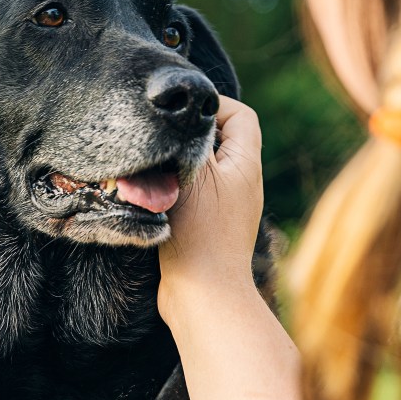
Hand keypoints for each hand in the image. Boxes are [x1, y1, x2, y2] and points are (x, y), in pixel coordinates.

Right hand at [159, 96, 264, 332]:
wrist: (203, 295)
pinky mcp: (211, 227)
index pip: (240, 115)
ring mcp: (229, 207)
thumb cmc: (200, 232)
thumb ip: (192, 137)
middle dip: (190, 134)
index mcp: (246, 164)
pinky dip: (176, 188)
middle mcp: (243, 183)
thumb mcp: (194, 173)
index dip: (213, 105)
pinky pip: (196, 193)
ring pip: (204, 167)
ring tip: (154, 169)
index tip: (181, 113)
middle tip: (162, 138)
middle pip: (222, 140)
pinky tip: (154, 196)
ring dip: (179, 163)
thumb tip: (187, 113)